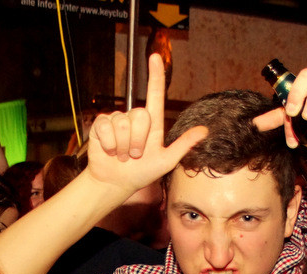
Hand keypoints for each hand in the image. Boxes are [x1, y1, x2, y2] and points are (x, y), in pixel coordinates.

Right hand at [86, 54, 207, 195]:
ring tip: (121, 156)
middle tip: (134, 155)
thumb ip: (184, 145)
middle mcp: (135, 118)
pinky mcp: (101, 126)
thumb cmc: (141, 173)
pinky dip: (109, 144)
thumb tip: (205, 131)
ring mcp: (117, 121)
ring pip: (123, 124)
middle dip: (137, 140)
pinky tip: (109, 151)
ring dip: (122, 146)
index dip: (155, 75)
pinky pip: (106, 127)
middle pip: (140, 115)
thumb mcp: (166, 161)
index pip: (155, 94)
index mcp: (152, 123)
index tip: (155, 57)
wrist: (116, 183)